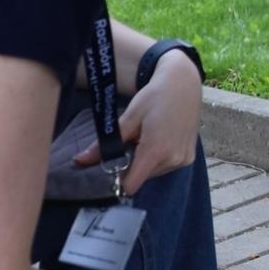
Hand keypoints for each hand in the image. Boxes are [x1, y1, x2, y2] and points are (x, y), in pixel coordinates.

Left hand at [73, 51, 200, 194]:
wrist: (184, 84)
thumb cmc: (154, 97)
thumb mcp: (128, 118)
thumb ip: (105, 143)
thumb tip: (78, 161)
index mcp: (155, 151)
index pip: (131, 185)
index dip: (118, 180)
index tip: (113, 166)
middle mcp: (172, 160)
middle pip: (142, 178)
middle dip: (132, 166)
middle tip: (133, 141)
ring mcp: (183, 160)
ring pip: (154, 173)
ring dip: (146, 162)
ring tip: (148, 138)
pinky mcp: (189, 157)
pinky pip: (166, 167)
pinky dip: (160, 158)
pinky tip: (161, 139)